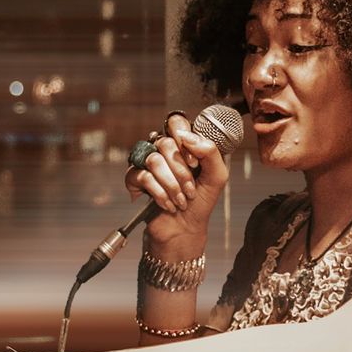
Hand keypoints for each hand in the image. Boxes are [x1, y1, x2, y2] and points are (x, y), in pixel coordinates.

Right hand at [124, 112, 229, 247]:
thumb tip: (187, 136)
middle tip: (191, 189)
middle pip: (165, 143)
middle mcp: (162, 149)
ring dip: (172, 185)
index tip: (195, 164)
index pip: (176, 124)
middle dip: (181, 172)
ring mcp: (146, 163)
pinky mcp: (134, 179)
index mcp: (182, 144)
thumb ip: (210, 151)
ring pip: (154, 160)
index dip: (185, 142)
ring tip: (181, 200)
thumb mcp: (217, 176)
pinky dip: (160, 194)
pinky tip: (168, 204)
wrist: (186, 228)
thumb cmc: (201, 201)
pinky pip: (142, 177)